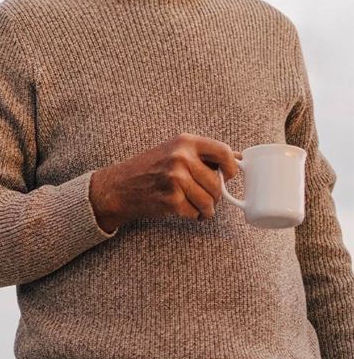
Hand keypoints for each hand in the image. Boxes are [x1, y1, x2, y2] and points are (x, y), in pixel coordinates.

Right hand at [89, 133, 239, 232]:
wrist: (118, 187)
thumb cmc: (147, 169)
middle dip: (215, 196)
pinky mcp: (170, 199)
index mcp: (184, 142)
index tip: (227, 176)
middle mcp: (180, 157)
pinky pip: (195, 213)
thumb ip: (203, 154)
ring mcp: (175, 179)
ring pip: (209, 201)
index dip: (231, 168)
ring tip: (196, 207)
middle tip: (204, 197)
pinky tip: (182, 210)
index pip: (224, 152)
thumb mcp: (174, 151)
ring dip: (206, 209)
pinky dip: (192, 216)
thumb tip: (240, 158)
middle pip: (217, 183)